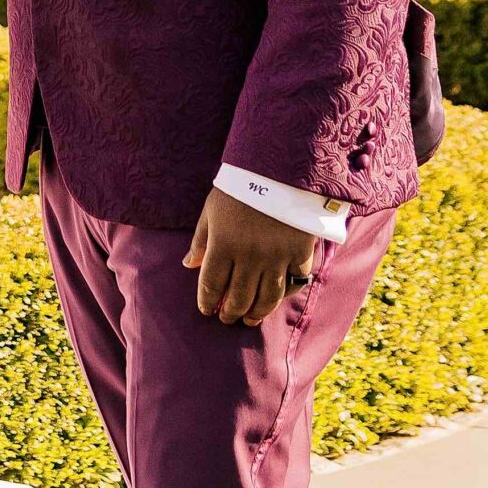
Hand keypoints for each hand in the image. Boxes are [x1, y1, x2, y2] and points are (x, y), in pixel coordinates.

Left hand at [185, 188, 317, 324]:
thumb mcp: (211, 209)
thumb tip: (187, 264)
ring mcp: (277, 257)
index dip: (207, 301)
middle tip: (226, 318)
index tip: (206, 310)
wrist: (280, 168)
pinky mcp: (300, 254)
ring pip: (266, 298)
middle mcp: (249, 256)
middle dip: (230, 312)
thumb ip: (200, 239)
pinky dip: (284, 295)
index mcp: (223, 245)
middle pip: (238, 297)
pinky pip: (294, 283)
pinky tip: (276, 300)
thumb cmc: (240, 187)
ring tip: (249, 319)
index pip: (211, 285)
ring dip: (256, 313)